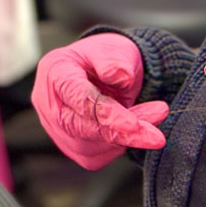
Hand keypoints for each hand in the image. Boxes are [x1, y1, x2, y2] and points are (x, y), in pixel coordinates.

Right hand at [31, 34, 168, 169]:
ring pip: (90, 146)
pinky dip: (119, 146)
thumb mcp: (113, 49)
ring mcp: (55, 127)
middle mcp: (48, 103)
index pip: (76, 96)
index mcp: (55, 71)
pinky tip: (131, 128)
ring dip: (126, 139)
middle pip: (80, 127)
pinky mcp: (69, 146)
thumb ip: (114, 61)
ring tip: (153, 116)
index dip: (105, 112)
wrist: (103, 73)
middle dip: (121, 134)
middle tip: (157, 137)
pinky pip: (96, 157)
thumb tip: (120, 77)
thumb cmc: (105, 59)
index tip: (133, 124)